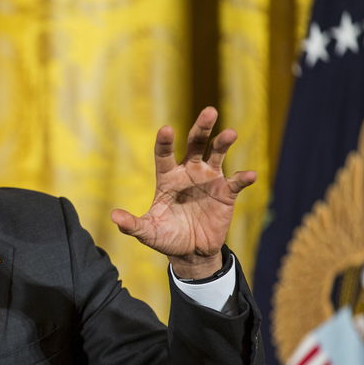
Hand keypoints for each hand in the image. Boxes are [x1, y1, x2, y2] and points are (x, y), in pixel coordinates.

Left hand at [110, 107, 255, 278]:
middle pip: (195, 144)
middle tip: (209, 111)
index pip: (164, 155)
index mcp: (167, 177)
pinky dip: (243, 178)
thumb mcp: (147, 232)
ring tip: (230, 133)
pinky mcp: (226, 193)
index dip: (165, 142)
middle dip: (201, 128)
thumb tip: (113, 217)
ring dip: (223, 143)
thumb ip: (132, 224)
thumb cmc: (166, 237)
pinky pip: (236, 182)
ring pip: (217, 155)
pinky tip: (249, 175)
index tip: (166, 129)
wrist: (191, 253)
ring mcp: (209, 180)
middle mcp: (189, 172)